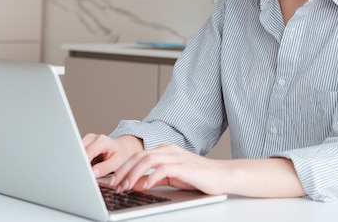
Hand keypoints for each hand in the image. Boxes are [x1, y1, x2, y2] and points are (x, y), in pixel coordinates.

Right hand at [83, 133, 142, 177]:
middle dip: (79, 164)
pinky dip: (80, 162)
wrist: (120, 147)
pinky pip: (77, 154)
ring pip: (76, 153)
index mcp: (102, 140)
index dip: (84, 163)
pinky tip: (85, 167)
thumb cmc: (120, 154)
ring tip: (85, 171)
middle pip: (79, 151)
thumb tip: (93, 173)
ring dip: (79, 163)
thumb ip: (105, 167)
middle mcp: (92, 138)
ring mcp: (86, 140)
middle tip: (82, 175)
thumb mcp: (117, 162)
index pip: (88, 152)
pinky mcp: (82, 145)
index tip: (83, 174)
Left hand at [107, 143, 229, 195]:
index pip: (138, 156)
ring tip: (125, 187)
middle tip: (114, 185)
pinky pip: (162, 169)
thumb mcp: (172, 177)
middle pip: (139, 156)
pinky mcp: (183, 166)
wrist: (222, 175)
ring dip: (133, 174)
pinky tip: (144, 187)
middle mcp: (169, 150)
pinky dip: (150, 177)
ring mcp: (176, 156)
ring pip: (147, 160)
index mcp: (165, 150)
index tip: (114, 181)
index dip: (124, 168)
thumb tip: (137, 183)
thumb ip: (155, 177)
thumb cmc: (198, 177)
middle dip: (124, 171)